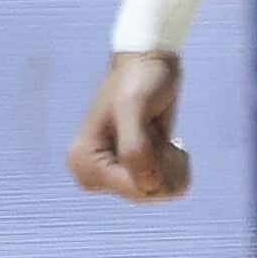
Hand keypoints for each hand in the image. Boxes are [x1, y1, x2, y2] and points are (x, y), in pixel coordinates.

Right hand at [68, 51, 191, 201]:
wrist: (150, 63)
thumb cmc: (140, 79)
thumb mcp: (135, 107)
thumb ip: (136, 147)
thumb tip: (148, 187)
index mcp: (83, 162)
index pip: (134, 190)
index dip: (161, 171)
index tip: (168, 142)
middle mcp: (92, 174)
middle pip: (146, 194)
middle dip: (167, 168)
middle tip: (165, 137)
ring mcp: (112, 175)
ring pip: (157, 191)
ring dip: (172, 165)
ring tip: (164, 138)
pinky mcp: (130, 172)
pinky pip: (161, 184)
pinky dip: (173, 165)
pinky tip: (167, 144)